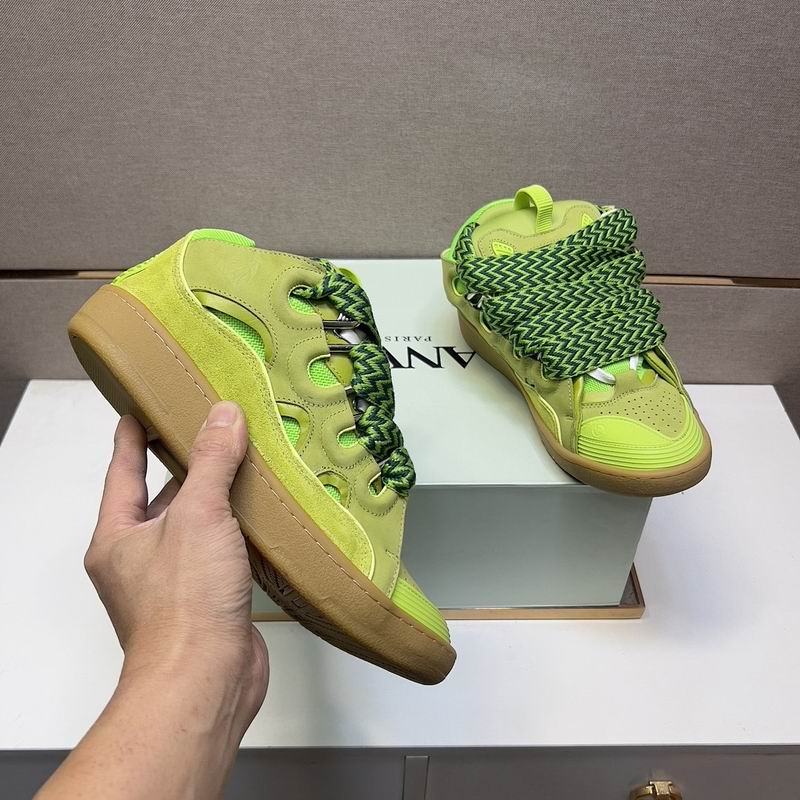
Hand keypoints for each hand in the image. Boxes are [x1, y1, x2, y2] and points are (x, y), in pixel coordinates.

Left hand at [85, 401, 267, 727]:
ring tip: (243, 465)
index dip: (131, 438)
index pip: (123, 472)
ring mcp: (175, 582)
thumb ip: (211, 462)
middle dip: (184, 466)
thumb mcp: (197, 515)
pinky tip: (261, 517)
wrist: (205, 678)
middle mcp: (141, 559)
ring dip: (216, 499)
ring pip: (195, 527)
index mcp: (119, 537)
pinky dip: (238, 531)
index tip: (139, 410)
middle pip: (161, 499)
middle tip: (208, 431)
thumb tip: (224, 416)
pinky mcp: (208, 601)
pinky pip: (221, 552)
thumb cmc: (183, 604)